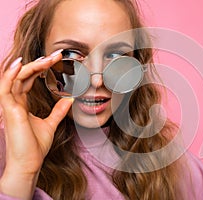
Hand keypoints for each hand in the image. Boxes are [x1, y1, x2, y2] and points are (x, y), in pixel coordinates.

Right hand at [0, 50, 72, 198]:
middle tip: (57, 55)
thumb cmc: (35, 146)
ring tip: (45, 58)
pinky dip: (10, 75)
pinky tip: (20, 64)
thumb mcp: (50, 124)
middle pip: (23, 75)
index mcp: (21, 103)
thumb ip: (58, 111)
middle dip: (39, 63)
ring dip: (29, 66)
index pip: (29, 79)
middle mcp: (13, 101)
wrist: (29, 163)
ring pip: (14, 78)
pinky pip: (5, 88)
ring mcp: (9, 105)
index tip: (57, 60)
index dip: (41, 68)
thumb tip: (70, 100)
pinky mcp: (9, 110)